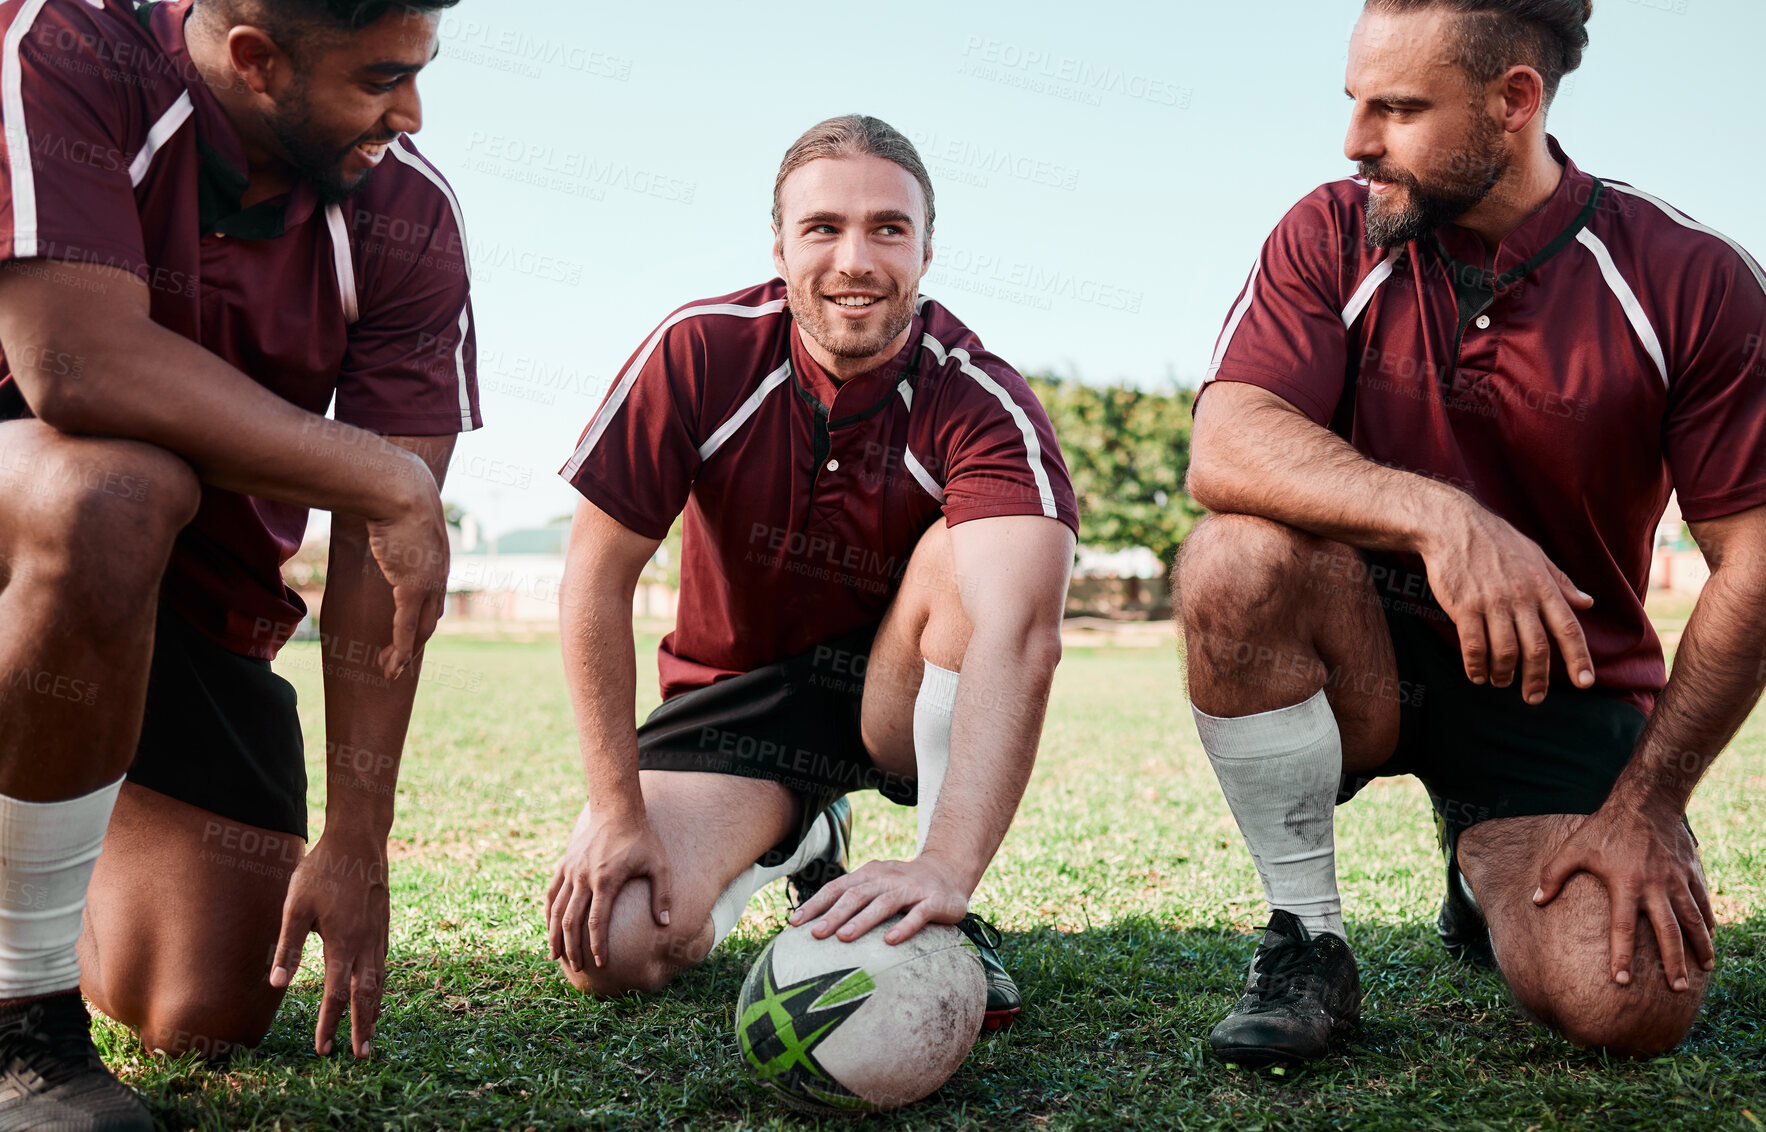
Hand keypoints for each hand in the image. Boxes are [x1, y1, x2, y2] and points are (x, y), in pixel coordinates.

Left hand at [269, 831, 389, 1057]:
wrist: (359, 840)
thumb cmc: (322, 870)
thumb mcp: (296, 905)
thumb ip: (288, 945)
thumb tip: (276, 984)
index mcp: (343, 941)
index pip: (335, 993)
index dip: (329, 1023)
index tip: (323, 1049)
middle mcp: (365, 943)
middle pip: (366, 995)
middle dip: (362, 1028)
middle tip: (361, 1056)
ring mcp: (378, 934)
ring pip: (379, 981)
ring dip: (375, 1011)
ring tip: (371, 1035)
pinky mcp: (383, 925)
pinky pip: (384, 964)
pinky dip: (380, 987)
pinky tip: (376, 994)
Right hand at [365, 455, 448, 681]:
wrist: (400, 488)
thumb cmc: (395, 492)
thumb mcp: (398, 511)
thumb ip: (391, 521)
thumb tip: (373, 511)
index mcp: (437, 558)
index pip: (432, 596)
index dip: (421, 616)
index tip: (407, 631)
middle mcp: (438, 574)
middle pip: (431, 618)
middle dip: (415, 642)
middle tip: (399, 659)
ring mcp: (428, 583)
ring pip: (421, 629)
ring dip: (404, 652)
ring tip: (389, 669)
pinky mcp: (411, 587)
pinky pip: (406, 626)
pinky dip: (400, 648)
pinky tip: (392, 663)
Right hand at [545, 805, 672, 971]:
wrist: (617, 810)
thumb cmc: (642, 839)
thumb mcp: (658, 865)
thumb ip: (662, 895)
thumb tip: (665, 924)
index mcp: (606, 880)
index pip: (597, 921)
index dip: (597, 945)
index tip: (600, 963)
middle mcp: (584, 877)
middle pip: (571, 920)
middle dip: (573, 947)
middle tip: (577, 968)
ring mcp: (571, 870)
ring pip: (556, 909)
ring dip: (554, 934)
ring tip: (555, 955)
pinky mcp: (565, 864)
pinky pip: (551, 893)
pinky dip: (549, 912)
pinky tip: (550, 927)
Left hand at [788, 857, 968, 945]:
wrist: (949, 871)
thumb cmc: (904, 885)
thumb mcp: (878, 885)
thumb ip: (854, 899)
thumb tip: (817, 925)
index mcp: (869, 874)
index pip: (837, 888)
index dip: (816, 904)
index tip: (795, 923)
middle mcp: (887, 878)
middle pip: (857, 895)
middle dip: (834, 914)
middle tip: (815, 934)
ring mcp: (911, 889)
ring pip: (884, 903)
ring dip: (862, 920)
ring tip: (844, 938)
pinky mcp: (934, 901)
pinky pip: (918, 915)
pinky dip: (904, 927)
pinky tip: (890, 942)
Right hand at [1421, 499, 1595, 702]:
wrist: (1453, 525)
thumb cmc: (1496, 541)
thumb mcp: (1536, 556)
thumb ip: (1561, 583)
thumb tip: (1588, 602)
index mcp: (1543, 586)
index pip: (1568, 628)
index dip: (1578, 659)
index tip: (1584, 683)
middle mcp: (1521, 597)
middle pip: (1537, 649)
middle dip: (1538, 680)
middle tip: (1533, 698)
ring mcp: (1492, 603)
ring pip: (1506, 652)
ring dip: (1505, 675)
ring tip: (1501, 682)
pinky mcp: (1465, 607)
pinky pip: (1474, 646)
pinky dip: (1476, 666)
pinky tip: (1477, 674)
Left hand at [1534, 807, 1716, 991]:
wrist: (1645, 802)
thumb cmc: (1605, 828)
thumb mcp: (1573, 848)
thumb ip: (1553, 875)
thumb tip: (1536, 901)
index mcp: (1625, 884)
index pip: (1623, 928)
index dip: (1622, 956)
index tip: (1622, 981)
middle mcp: (1654, 887)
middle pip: (1667, 933)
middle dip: (1673, 963)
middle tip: (1676, 990)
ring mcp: (1676, 880)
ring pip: (1692, 921)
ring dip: (1699, 947)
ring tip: (1703, 971)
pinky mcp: (1690, 873)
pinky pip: (1702, 902)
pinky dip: (1708, 922)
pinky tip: (1709, 939)